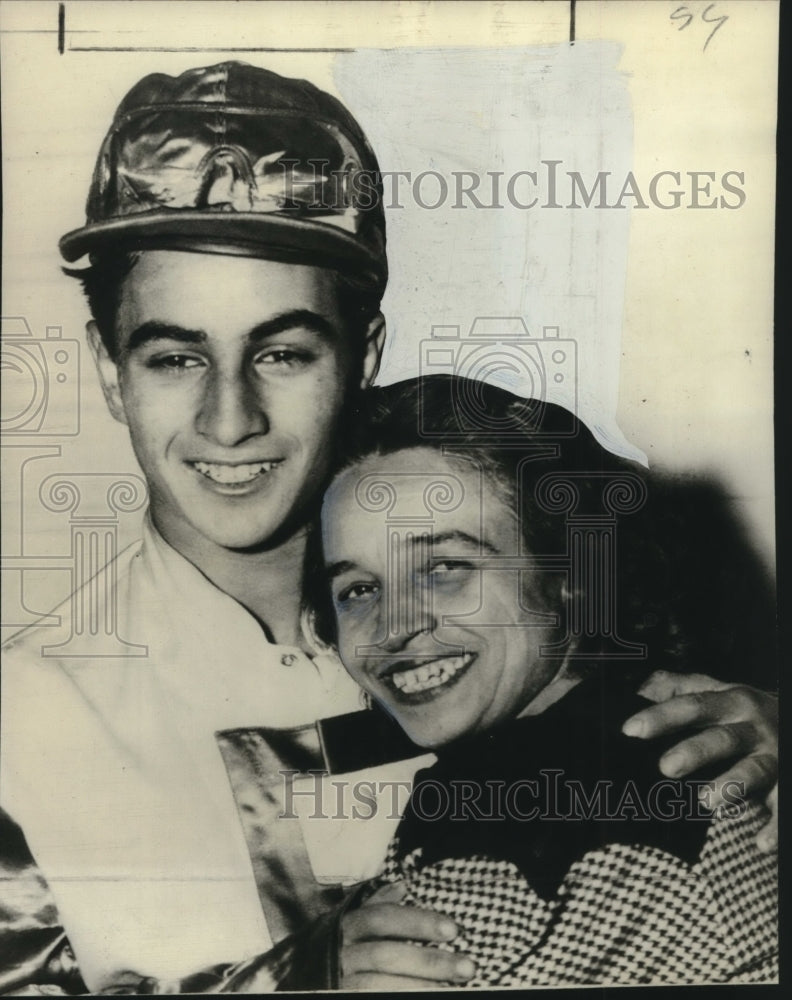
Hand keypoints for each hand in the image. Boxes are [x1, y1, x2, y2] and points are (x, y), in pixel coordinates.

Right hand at [340, 882, 475, 989]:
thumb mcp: (347, 923)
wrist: (290, 982)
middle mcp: (340, 953)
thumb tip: (403, 885)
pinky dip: (399, 999)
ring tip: (451, 991)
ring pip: (379, 985)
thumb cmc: (331, 949)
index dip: (418, 922)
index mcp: (346, 926)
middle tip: (468, 966)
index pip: (383, 917)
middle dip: (429, 962)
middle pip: (386, 955)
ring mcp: (339, 981)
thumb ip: (375, 906)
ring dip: (418, 987)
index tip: (454, 930)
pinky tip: (423, 999)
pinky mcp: (339, 998)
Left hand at [622, 670, 777, 851]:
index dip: (662, 716)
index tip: (630, 729)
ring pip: (754, 771)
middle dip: (695, 752)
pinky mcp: (788, 785)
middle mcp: (753, 728)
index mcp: (731, 702)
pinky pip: (783, 806)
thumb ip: (681, 688)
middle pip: (722, 739)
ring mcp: (773, 757)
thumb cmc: (746, 711)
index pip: (692, 706)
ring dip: (732, 786)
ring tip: (707, 801)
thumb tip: (641, 687)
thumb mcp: (719, 691)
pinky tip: (761, 844)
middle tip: (666, 767)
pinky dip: (775, 826)